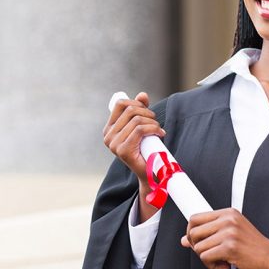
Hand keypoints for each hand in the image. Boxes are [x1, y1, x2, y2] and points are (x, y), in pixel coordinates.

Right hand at [102, 92, 165, 221]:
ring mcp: (113, 144)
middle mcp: (108, 136)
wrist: (150, 173)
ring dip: (153, 122)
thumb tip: (142, 95)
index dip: (136, 102)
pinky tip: (160, 134)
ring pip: (137, 120)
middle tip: (155, 122)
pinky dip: (153, 129)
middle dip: (147, 113)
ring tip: (158, 130)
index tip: (147, 110)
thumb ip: (140, 109)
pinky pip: (140, 130)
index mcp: (109, 129)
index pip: (120, 103)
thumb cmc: (146, 149)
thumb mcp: (141, 126)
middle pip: (130, 110)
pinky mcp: (123, 151)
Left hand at [180, 208, 268, 268]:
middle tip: (208, 252)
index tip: (196, 241)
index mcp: (228, 213)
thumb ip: (209, 233)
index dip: (190, 232)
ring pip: (198, 247)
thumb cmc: (254, 246)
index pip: (195, 217)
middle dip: (196, 246)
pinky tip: (224, 264)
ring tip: (220, 259)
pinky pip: (206, 258)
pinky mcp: (230, 247)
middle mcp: (228, 220)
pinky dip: (212, 266)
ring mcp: (229, 233)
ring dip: (206, 258)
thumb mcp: (231, 233)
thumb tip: (185, 240)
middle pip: (193, 232)